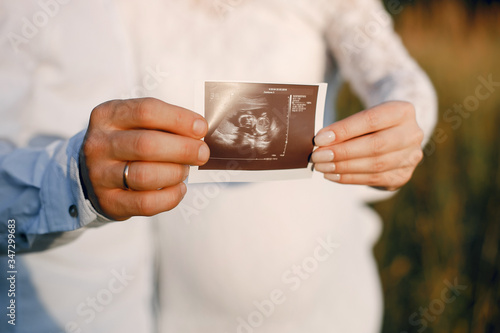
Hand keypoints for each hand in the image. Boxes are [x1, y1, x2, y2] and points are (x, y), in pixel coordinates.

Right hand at [80, 98, 208, 219]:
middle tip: (202, 153)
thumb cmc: (126, 143)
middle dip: (183, 149)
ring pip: (145, 176)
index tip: (200, 127)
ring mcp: (100, 175)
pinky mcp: (108, 202)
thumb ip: (164, 123)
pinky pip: (145, 203)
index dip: (179, 119)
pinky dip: (170, 197)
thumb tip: (198, 130)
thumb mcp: (135, 122)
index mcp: (107, 116)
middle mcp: (99, 144)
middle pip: (146, 144)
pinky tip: (179, 188)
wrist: (92, 172)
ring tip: (184, 170)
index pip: (146, 111)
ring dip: (175, 173)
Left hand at [311, 101, 423, 190]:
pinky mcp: (403, 175)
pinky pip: (374, 179)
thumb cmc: (371, 124)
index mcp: (403, 111)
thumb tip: (320, 142)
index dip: (344, 130)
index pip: (371, 120)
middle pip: (375, 145)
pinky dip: (350, 178)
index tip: (320, 138)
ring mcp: (411, 157)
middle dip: (342, 152)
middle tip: (318, 156)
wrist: (395, 134)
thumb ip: (346, 127)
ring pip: (375, 165)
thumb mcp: (364, 116)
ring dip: (343, 167)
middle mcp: (412, 134)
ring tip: (321, 166)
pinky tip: (332, 175)